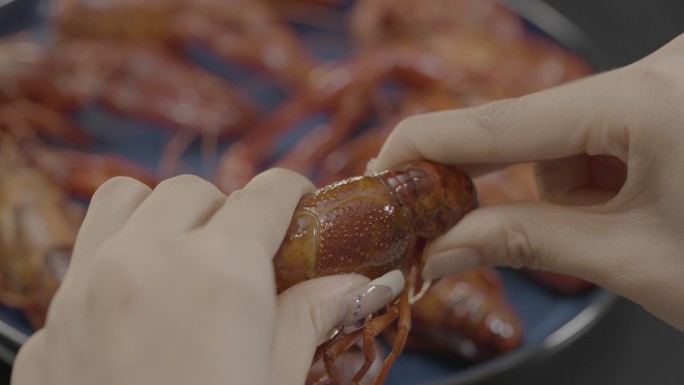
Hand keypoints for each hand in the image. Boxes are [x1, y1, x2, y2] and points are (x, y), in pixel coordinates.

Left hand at [11, 171, 403, 384]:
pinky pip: (84, 255)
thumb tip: (360, 284)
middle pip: (195, 192)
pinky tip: (135, 301)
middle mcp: (146, 261)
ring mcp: (86, 286)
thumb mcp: (278, 382)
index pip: (265, 195)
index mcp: (220, 273)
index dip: (291, 192)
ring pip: (126, 201)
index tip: (299, 202)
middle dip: (227, 212)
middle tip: (244, 255)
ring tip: (184, 255)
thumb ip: (312, 318)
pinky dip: (115, 254)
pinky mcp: (51, 322)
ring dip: (161, 215)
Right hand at [371, 33, 683, 330]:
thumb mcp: (631, 260)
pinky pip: (604, 132)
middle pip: (538, 127)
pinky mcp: (673, 96)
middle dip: (511, 181)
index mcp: (649, 104)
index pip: (502, 122)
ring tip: (625, 225)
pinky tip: (641, 202)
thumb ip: (525, 241)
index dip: (429, 145)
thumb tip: (440, 248)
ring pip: (572, 135)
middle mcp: (659, 74)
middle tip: (469, 222)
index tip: (383, 166)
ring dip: (572, 186)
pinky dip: (599, 174)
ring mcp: (668, 81)